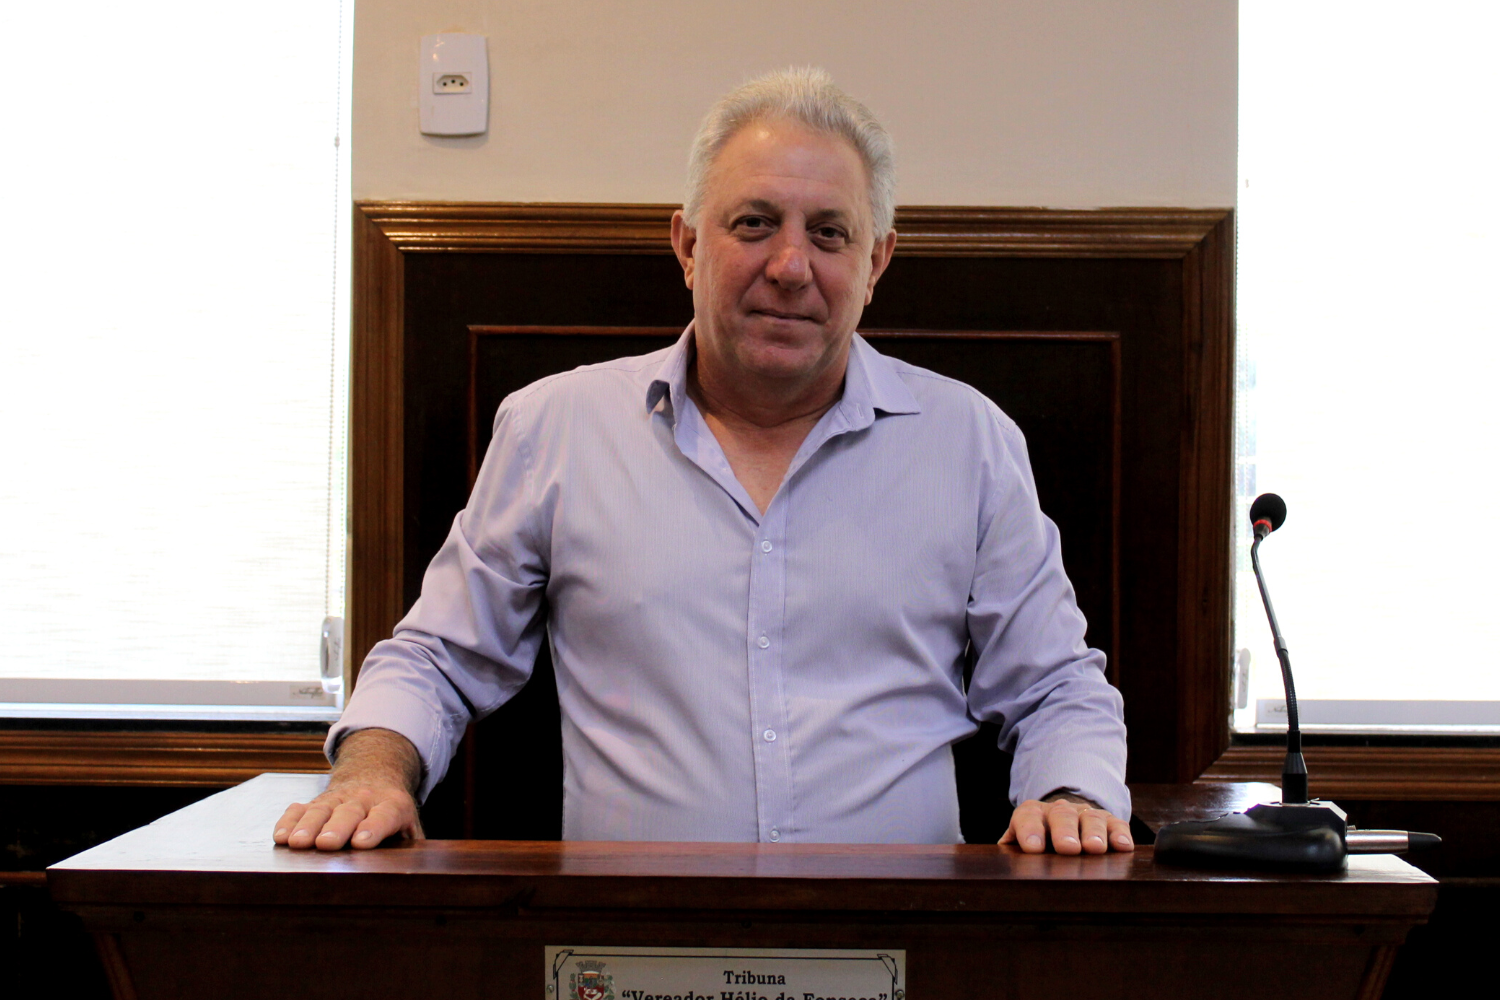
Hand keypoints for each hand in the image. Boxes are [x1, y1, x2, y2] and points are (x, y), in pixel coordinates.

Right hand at [273, 728, 424, 850]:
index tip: (362, 841)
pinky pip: (300, 809)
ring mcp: (337, 798)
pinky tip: (281, 837)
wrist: (375, 777)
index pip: (385, 816)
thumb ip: (412, 845)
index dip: (374, 827)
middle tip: (327, 843)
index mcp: (393, 805)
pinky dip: (289, 821)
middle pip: (350, 812)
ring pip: (322, 810)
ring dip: (308, 826)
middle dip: (338, 827)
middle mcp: (364, 799)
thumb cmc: (393, 815)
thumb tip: (412, 872)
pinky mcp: (316, 802)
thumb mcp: (410, 826)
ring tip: (297, 843)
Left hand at [1000, 793, 1133, 854]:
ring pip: (1090, 819)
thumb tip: (1001, 869)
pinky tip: (1123, 847)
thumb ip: (1011, 853)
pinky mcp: (1109, 821)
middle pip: (1061, 816)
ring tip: (1095, 848)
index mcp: (1031, 814)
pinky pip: (1117, 824)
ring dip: (1093, 833)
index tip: (1033, 849)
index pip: (1027, 818)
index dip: (1029, 831)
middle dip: (1064, 831)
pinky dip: (1120, 834)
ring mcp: (1085, 814)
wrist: (1062, 822)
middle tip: (1068, 848)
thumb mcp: (1020, 845)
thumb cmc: (1038, 843)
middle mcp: (1059, 810)